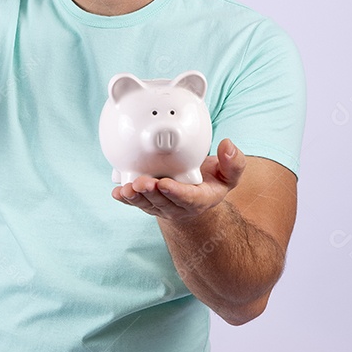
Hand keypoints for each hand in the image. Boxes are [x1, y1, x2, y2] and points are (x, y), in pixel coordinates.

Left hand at [112, 139, 246, 222]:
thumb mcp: (230, 174)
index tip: (164, 183)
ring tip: (127, 188)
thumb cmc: (212, 181)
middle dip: (151, 193)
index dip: (176, 192)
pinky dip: (125, 199)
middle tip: (142, 182)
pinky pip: (136, 203)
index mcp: (199, 199)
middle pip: (163, 202)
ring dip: (136, 197)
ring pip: (147, 204)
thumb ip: (234, 162)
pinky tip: (117, 192)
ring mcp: (162, 206)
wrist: (196, 194)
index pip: (188, 198)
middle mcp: (179, 206)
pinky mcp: (149, 203)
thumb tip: (228, 145)